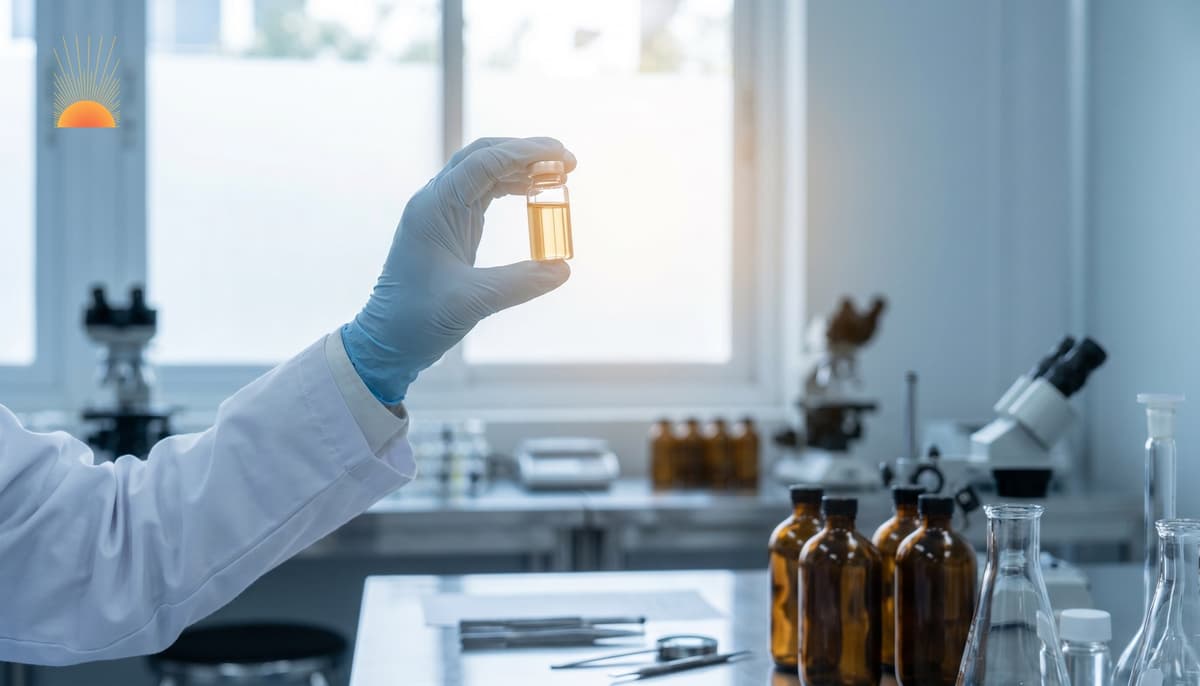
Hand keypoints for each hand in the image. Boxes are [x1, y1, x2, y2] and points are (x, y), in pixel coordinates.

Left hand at [342, 137, 575, 403]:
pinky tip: (534, 195)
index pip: (484, 163)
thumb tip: (563, 268)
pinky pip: (483, 194)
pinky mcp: (450, 228)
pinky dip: (511, 188)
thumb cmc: (416, 320)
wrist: (387, 340)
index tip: (562, 154)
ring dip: (521, 169)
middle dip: (526, 153)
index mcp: (433, 208)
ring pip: (484, 173)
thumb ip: (519, 283)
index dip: (526, 154)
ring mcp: (441, 213)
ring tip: (559, 176)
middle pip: (483, 156)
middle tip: (567, 160)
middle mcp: (435, 201)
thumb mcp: (471, 302)